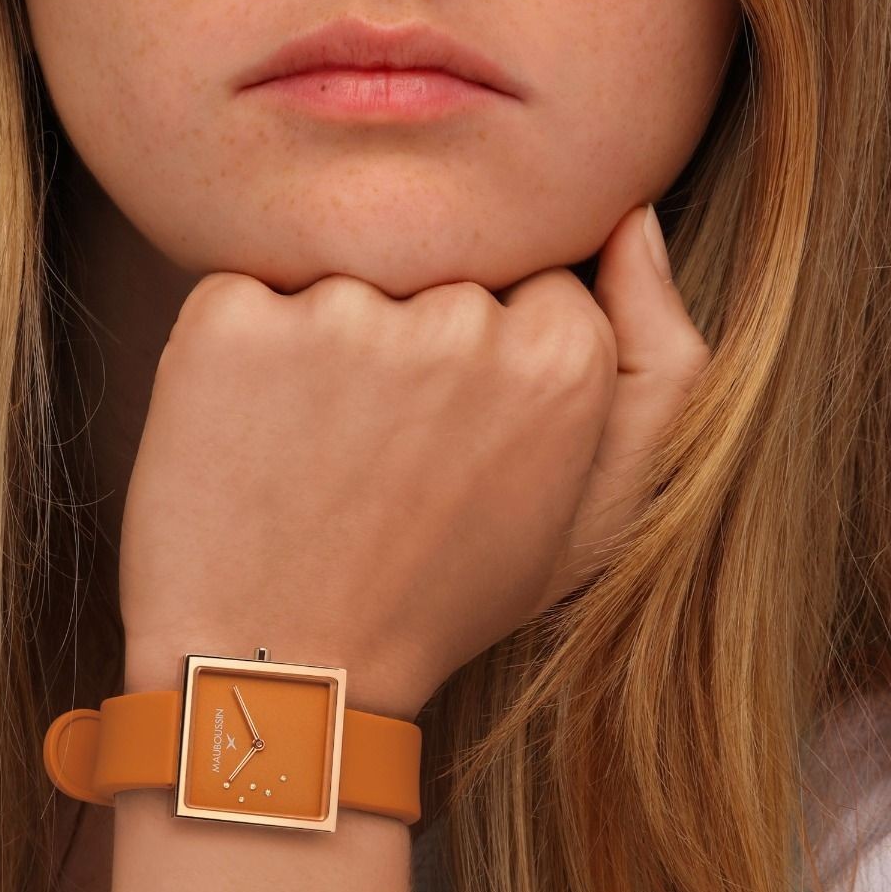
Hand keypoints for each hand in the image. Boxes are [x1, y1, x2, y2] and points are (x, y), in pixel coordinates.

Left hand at [118, 204, 708, 719]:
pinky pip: (244, 292)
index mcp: (560, 359)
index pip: (524, 284)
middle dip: (405, 349)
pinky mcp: (232, 323)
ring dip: (321, 352)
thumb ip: (658, 373)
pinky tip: (249, 442)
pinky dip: (240, 356)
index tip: (445, 447)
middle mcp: (458, 322)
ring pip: (340, 282)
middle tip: (375, 465)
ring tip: (311, 464)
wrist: (284, 672)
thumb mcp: (594, 524)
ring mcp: (339, 316)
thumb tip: (632, 219)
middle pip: (433, 274)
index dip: (479, 366)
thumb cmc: (441, 600)